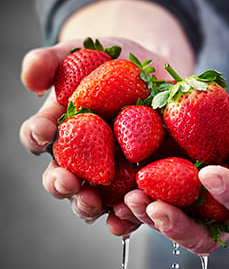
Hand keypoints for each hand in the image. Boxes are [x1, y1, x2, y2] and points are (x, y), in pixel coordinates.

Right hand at [19, 37, 172, 235]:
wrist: (157, 72)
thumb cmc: (116, 62)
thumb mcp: (85, 53)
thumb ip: (54, 60)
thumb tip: (30, 77)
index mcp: (63, 128)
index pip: (39, 136)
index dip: (35, 136)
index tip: (42, 132)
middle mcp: (82, 156)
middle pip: (62, 178)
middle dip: (60, 184)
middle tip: (66, 182)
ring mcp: (111, 172)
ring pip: (93, 198)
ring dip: (88, 206)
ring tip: (93, 204)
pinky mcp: (141, 179)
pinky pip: (131, 202)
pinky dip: (127, 215)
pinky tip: (127, 215)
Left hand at [125, 79, 228, 253]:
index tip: (210, 173)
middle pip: (208, 229)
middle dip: (179, 223)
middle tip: (152, 205)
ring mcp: (208, 195)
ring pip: (179, 218)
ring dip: (151, 214)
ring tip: (127, 198)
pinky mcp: (187, 179)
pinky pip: (163, 194)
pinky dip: (142, 198)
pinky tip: (119, 189)